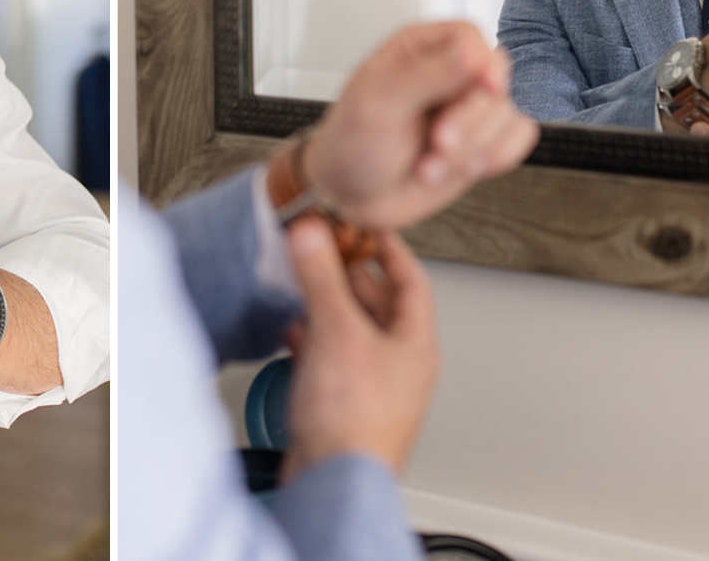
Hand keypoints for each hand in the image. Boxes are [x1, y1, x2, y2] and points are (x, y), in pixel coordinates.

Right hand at [280, 217, 438, 479]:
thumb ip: (322, 279)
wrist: (335, 480)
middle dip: (350, 275)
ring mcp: (372, 385)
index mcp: (415, 344)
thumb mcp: (338, 332)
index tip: (368, 227)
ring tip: (304, 285)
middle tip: (325, 251)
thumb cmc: (355, 422)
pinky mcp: (344, 403)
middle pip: (380, 304)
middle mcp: (400, 364)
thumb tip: (312, 236)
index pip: (412, 281)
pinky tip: (293, 332)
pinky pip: (331, 358)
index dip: (390, 248)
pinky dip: (313, 339)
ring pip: (353, 331)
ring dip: (328, 306)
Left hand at [299, 21, 537, 230]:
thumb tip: (470, 51)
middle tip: (438, 145)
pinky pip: (519, 137)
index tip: (484, 91)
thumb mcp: (378, 106)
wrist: (350, 197)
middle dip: (471, 121)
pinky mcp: (481, 139)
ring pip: (510, 112)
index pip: (469, 38)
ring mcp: (466, 107)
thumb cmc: (350, 145)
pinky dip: (497, 157)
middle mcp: (447, 73)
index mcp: (417, 50)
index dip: (483, 64)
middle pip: (495, 79)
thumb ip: (425, 75)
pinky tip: (465, 168)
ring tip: (431, 166)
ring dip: (476, 148)